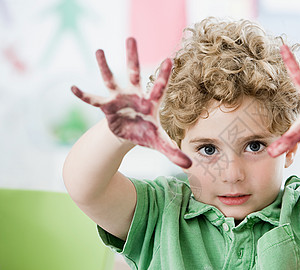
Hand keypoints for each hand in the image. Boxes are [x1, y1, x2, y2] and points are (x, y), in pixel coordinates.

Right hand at [71, 38, 191, 167]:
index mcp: (151, 103)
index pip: (159, 88)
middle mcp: (135, 96)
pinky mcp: (107, 107)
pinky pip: (94, 99)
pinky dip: (84, 95)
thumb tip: (189, 164)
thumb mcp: (160, 144)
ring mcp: (120, 99)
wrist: (129, 134)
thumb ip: (173, 152)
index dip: (164, 75)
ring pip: (111, 80)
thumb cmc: (146, 134)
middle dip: (132, 57)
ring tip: (99, 51)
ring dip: (105, 67)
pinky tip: (73, 88)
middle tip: (131, 38)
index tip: (169, 59)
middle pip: (134, 73)